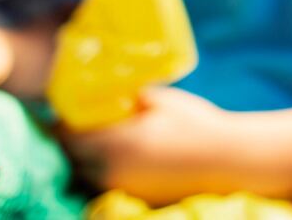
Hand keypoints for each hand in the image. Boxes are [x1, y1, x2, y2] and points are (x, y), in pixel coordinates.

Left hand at [62, 88, 256, 203]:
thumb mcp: (163, 101)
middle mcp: (112, 171)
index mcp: (115, 144)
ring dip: (89, 159)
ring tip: (104, 141)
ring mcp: (122, 189)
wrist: (228, 160)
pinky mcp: (135, 199)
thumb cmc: (197, 125)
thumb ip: (131, 98)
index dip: (63, 124)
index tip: (67, 113)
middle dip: (74, 144)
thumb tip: (110, 92)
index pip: (67, 138)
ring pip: (88, 175)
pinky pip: (107, 185)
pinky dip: (108, 172)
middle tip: (84, 126)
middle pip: (73, 160)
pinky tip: (125, 157)